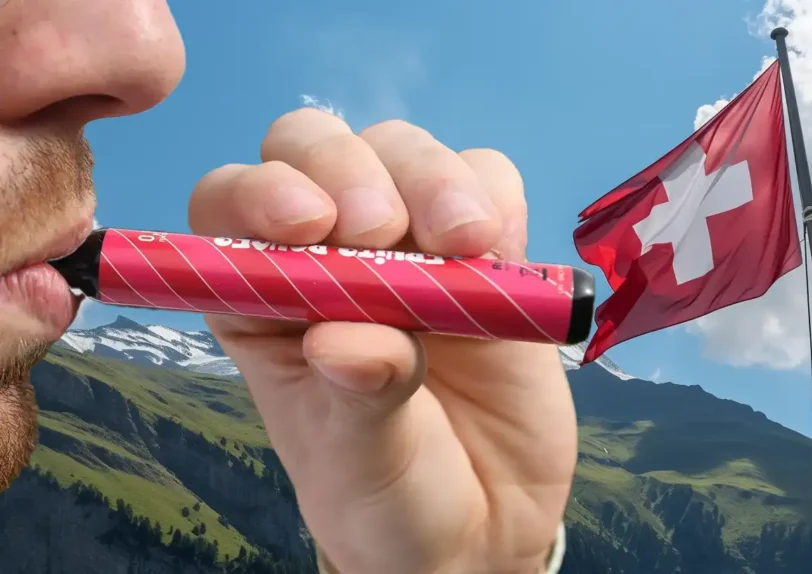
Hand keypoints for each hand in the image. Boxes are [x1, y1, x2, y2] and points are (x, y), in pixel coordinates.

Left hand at [187, 109, 577, 573]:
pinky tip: (500, 252)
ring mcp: (413, 246)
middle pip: (316, 149)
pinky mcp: (487, 250)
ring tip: (466, 244)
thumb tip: (345, 339)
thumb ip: (356, 399)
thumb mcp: (360, 464)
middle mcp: (331, 257)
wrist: (485, 525)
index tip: (306, 226)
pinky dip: (495, 197)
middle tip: (384, 229)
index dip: (257, 194)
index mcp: (264, 302)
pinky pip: (489, 182)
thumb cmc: (392, 498)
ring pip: (404, 151)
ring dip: (432, 179)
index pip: (231, 207)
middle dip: (349, 169)